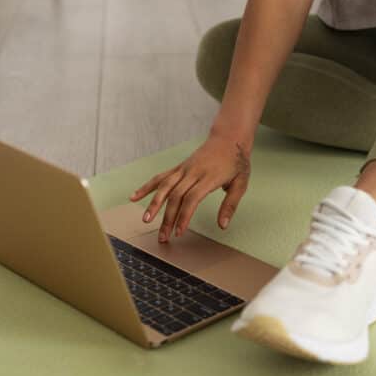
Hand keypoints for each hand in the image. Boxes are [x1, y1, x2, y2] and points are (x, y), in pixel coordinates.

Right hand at [129, 134, 250, 241]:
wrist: (229, 137)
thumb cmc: (237, 162)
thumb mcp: (241, 183)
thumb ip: (230, 204)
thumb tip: (223, 226)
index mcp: (209, 177)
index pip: (192, 198)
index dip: (184, 216)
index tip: (179, 232)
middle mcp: (193, 172)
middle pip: (176, 196)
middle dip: (167, 218)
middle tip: (163, 237)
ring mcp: (184, 168)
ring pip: (164, 186)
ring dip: (153, 204)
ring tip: (146, 220)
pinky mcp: (179, 167)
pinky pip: (161, 177)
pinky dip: (147, 187)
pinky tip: (134, 196)